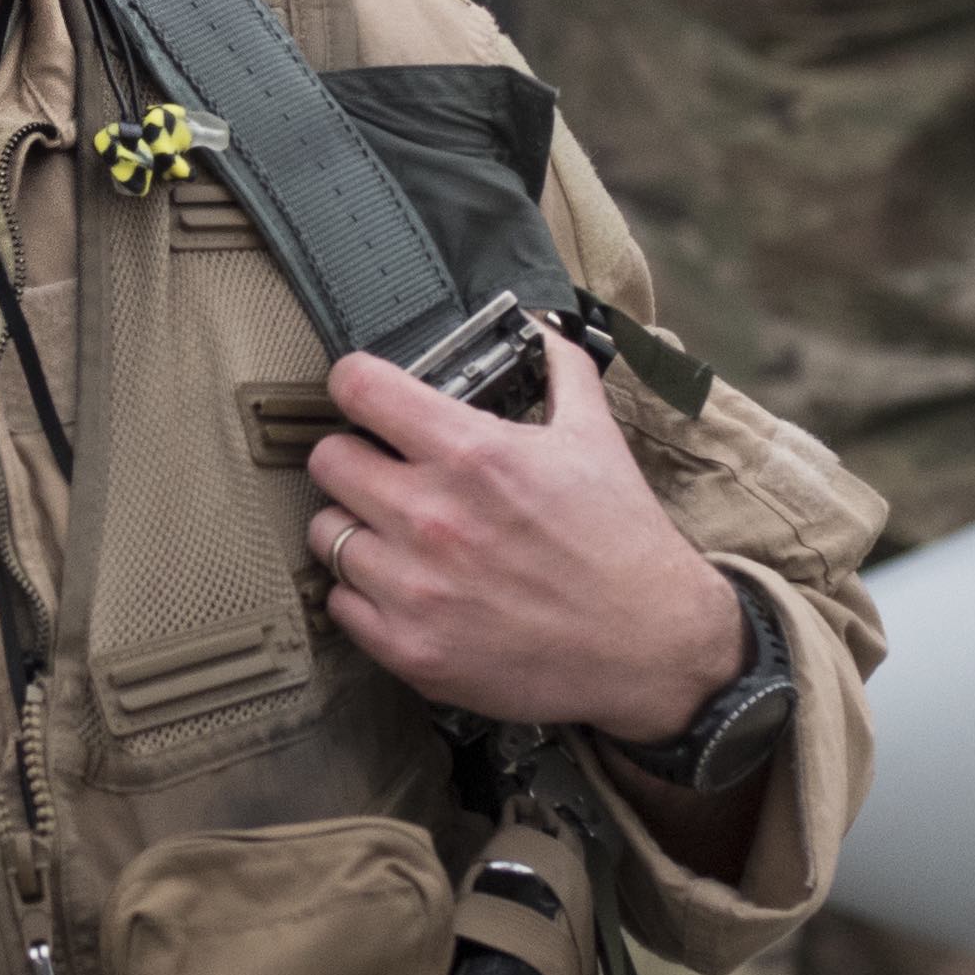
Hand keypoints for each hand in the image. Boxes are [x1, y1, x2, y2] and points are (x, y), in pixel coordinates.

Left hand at [303, 333, 748, 740]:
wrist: (650, 646)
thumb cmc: (622, 541)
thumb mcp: (596, 437)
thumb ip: (560, 370)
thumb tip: (539, 326)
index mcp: (474, 453)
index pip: (358, 387)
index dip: (355, 382)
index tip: (364, 393)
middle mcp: (433, 517)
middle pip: (327, 460)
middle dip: (354, 456)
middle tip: (383, 470)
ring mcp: (415, 588)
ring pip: (324, 533)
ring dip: (356, 527)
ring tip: (394, 534)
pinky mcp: (410, 648)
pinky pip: (340, 602)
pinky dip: (364, 593)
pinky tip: (405, 587)